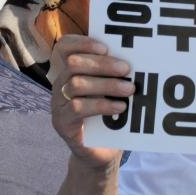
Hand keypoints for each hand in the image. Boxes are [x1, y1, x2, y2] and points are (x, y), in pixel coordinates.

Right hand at [50, 35, 131, 171]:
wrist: (102, 151)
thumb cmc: (111, 114)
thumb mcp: (113, 89)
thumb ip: (116, 72)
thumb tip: (137, 55)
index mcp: (71, 70)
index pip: (66, 47)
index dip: (82, 42)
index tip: (106, 47)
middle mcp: (60, 83)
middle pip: (74, 63)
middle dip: (102, 64)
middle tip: (126, 69)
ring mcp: (58, 104)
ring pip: (76, 84)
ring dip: (107, 84)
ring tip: (129, 89)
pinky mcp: (61, 123)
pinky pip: (77, 108)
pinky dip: (102, 105)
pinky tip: (120, 107)